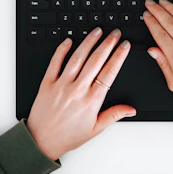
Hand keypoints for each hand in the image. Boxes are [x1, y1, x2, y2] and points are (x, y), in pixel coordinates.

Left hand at [27, 28, 135, 159]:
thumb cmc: (68, 136)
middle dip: (108, 44)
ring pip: (78, 58)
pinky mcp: (47, 84)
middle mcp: (77, 90)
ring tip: (98, 31)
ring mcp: (61, 85)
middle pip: (96, 61)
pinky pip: (55, 62)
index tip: (125, 46)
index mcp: (91, 101)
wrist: (41, 142)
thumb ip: (114, 115)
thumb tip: (131, 109)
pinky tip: (69, 40)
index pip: (109, 73)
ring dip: (89, 42)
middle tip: (115, 33)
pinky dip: (62, 50)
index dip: (118, 56)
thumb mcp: (95, 128)